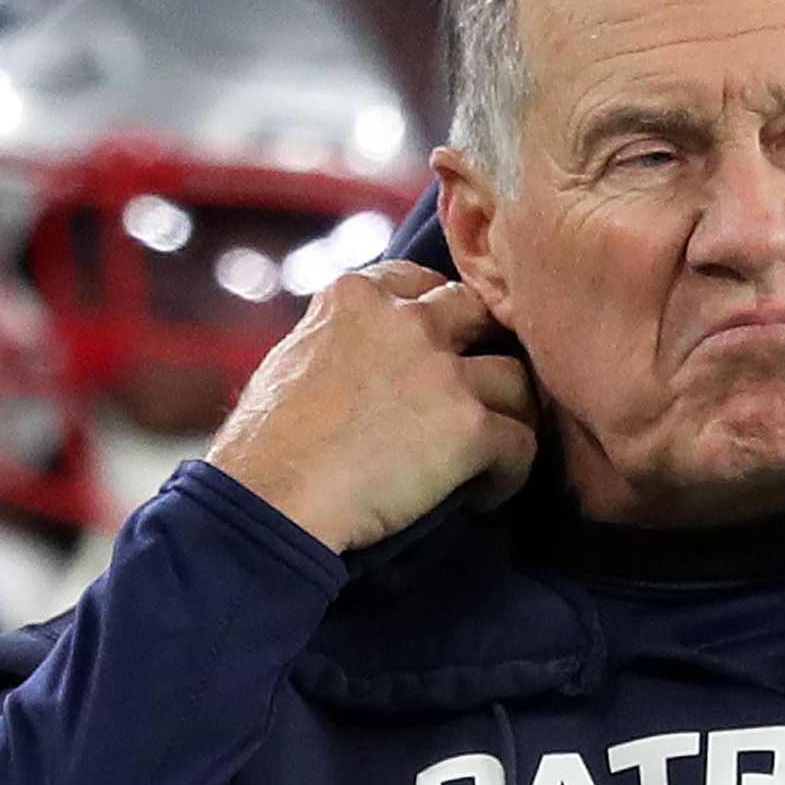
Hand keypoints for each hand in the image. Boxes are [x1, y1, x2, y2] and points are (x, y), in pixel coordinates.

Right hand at [205, 262, 539, 552]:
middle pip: (480, 315)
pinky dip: (509, 473)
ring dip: (508, 416)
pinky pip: (522, 442)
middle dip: (486, 353)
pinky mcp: (469, 426)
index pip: (423, 282)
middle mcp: (404, 320)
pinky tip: (482, 496)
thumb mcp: (292, 360)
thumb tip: (360, 360)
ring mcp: (442, 371)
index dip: (441, 319)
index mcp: (354, 297)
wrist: (270, 502)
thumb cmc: (263, 449)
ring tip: (486, 456)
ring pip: (516, 378)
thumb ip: (338, 341)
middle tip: (478, 399)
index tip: (442, 354)